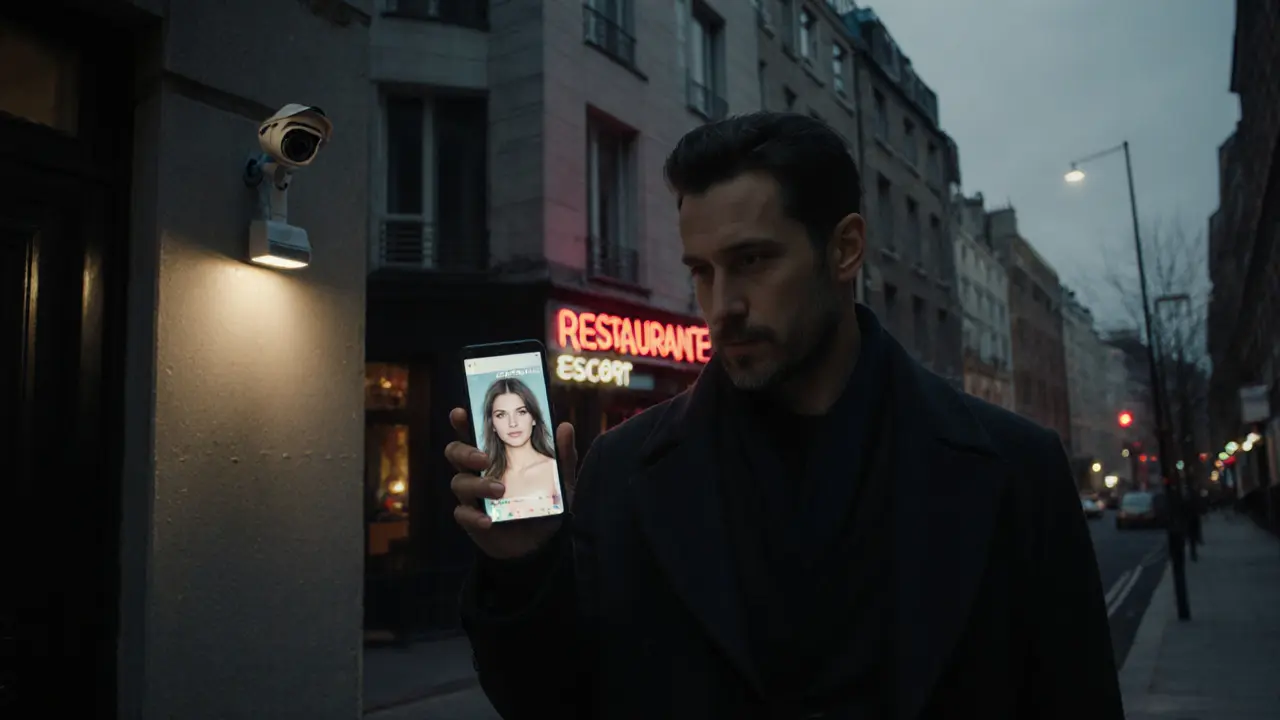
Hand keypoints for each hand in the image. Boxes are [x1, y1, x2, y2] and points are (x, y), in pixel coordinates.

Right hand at [446, 407, 577, 559]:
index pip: (473, 433)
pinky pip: (462, 514)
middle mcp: (478, 471)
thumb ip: (562, 455)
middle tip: (484, 457)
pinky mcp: (472, 519)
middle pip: (455, 453)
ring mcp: (473, 496)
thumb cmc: (545, 502)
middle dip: (465, 451)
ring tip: (499, 490)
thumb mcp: (560, 479)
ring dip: (478, 484)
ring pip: (459, 482)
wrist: (542, 542)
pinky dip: (473, 517)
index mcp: (495, 454)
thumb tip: (565, 426)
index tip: (460, 412)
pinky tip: (488, 521)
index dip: (462, 422)